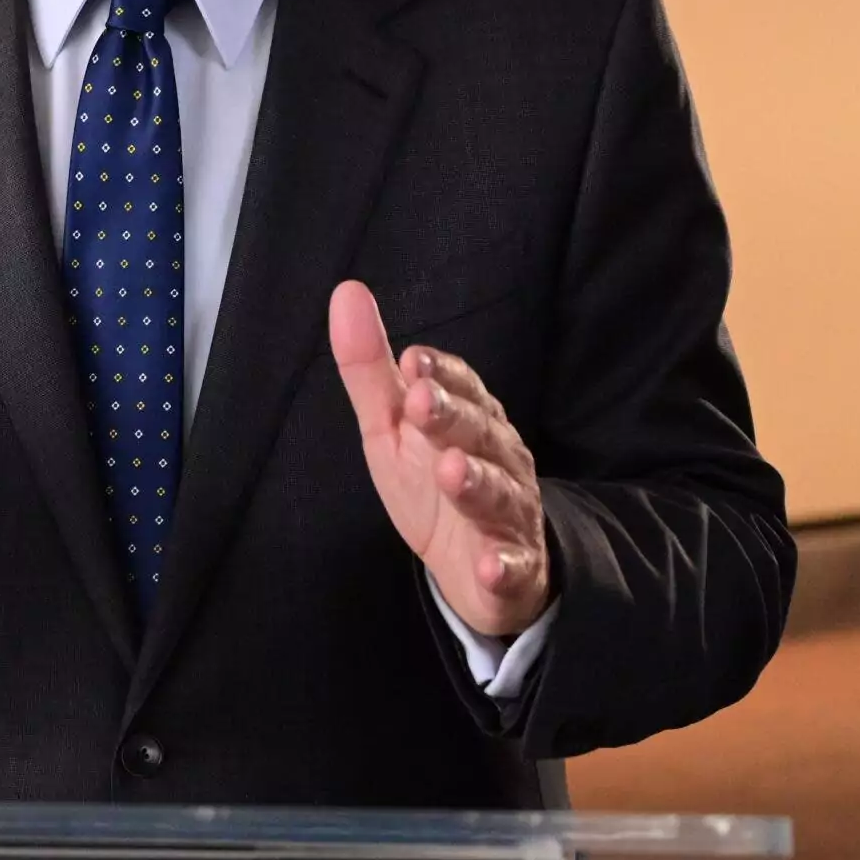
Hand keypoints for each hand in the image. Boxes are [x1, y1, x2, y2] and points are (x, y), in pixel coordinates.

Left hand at [329, 279, 550, 636]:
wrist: (482, 568)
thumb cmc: (433, 484)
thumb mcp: (392, 427)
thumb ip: (371, 367)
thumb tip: (346, 292)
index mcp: (469, 419)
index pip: (462, 387)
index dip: (442, 375)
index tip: (413, 362)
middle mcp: (498, 458)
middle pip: (479, 432)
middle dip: (452, 416)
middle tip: (421, 402)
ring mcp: (509, 512)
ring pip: (499, 493)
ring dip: (477, 482)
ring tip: (451, 471)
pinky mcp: (513, 566)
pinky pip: (514, 566)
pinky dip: (505, 566)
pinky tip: (491, 565)